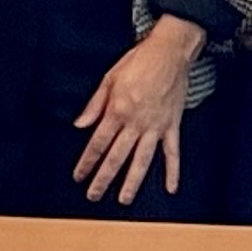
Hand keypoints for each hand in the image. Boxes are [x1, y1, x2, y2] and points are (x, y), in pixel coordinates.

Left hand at [73, 17, 202, 206]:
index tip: (78, 175)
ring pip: (142, 160)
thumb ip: (94, 104)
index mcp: (117, 110)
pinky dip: (172, 171)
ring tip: (124, 199)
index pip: (97, 143)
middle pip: (116, 157)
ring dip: (132, 182)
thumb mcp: (109, 78)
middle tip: (94, 196)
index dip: (86, 162)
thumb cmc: (140, 60)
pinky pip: (172, 152)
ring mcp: (155, 126)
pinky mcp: (172, 125)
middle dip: (103, 178)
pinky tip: (170, 187)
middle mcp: (136, 122)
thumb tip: (80, 124)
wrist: (170, 50)